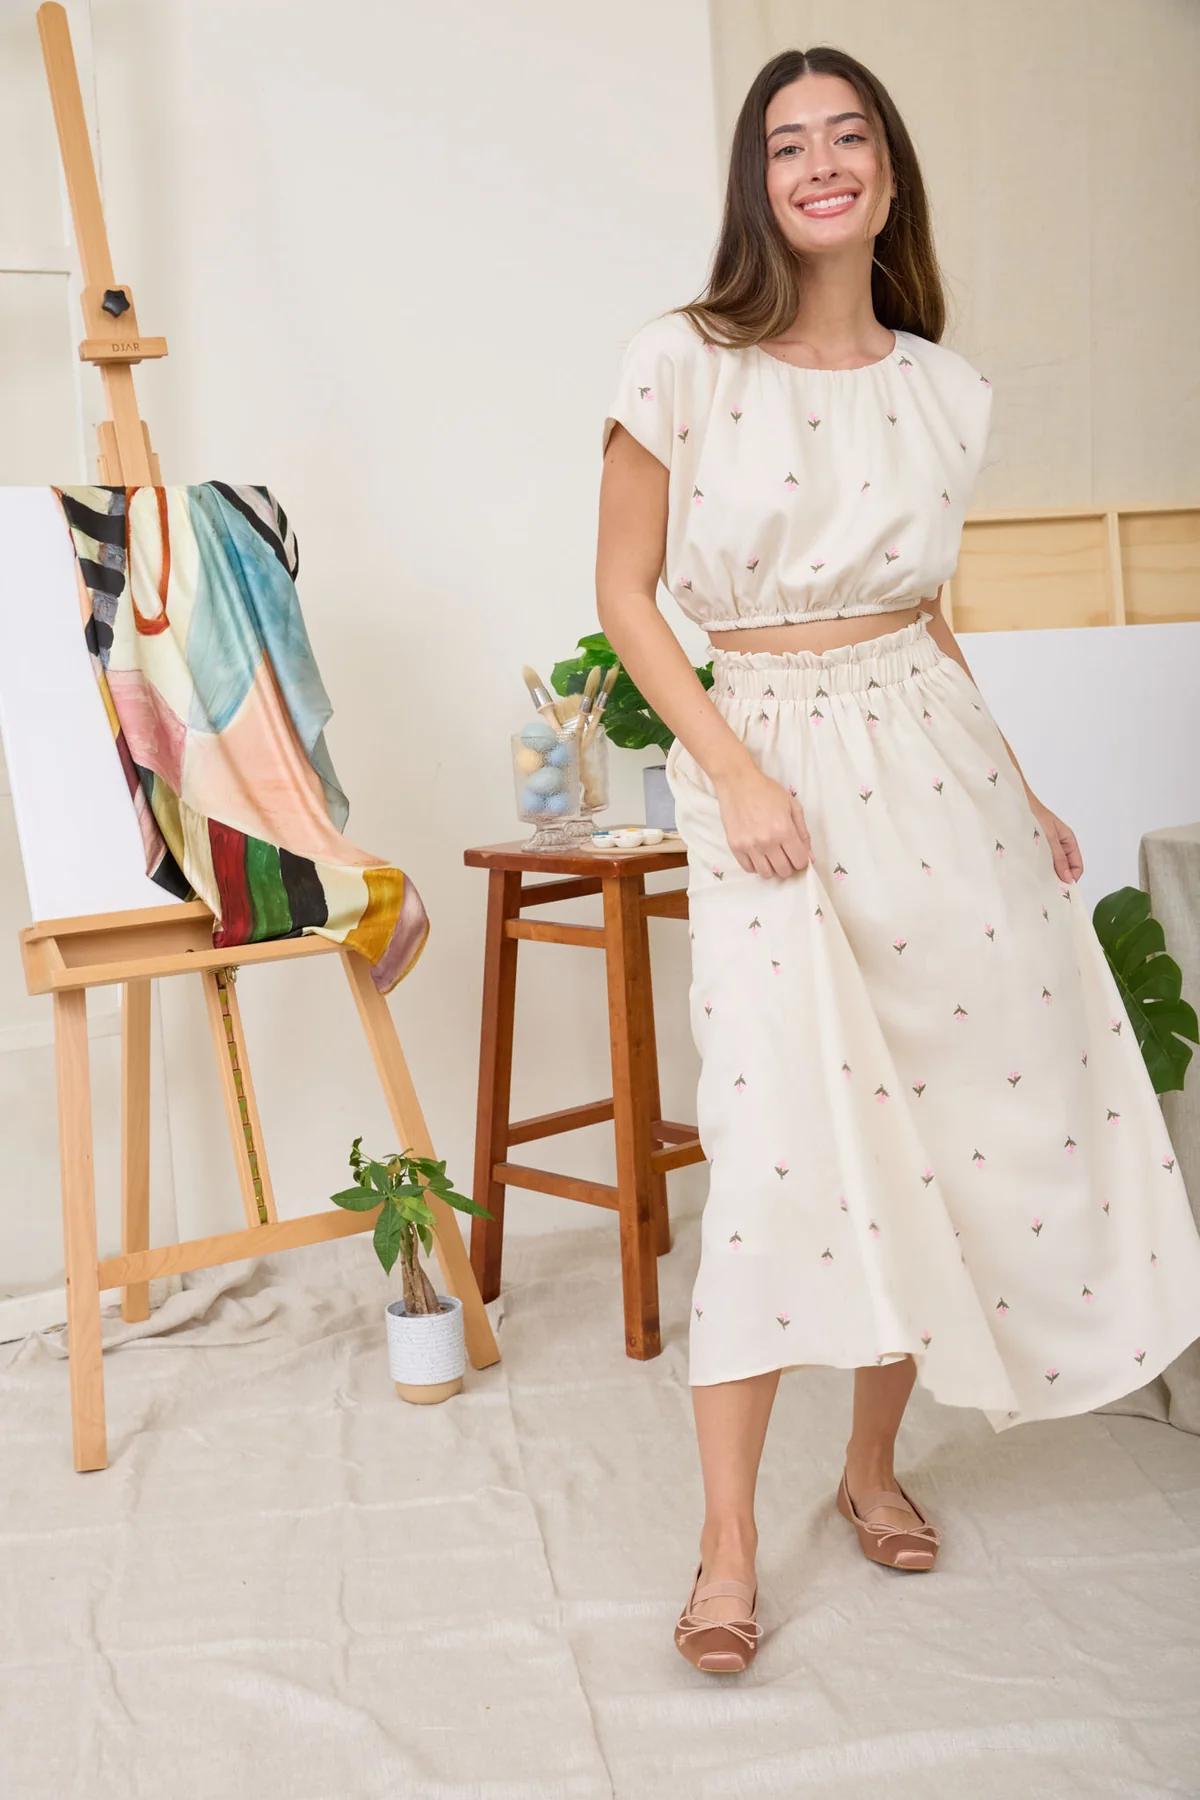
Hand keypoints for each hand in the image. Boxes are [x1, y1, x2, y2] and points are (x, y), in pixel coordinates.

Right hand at [713, 762, 810, 877]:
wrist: (738, 782)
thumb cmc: (766, 791)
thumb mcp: (792, 806)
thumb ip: (803, 832)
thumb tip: (809, 856)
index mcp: (784, 830)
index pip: (799, 861)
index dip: (802, 860)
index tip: (798, 854)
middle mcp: (767, 841)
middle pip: (784, 871)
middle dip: (788, 865)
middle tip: (785, 854)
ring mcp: (749, 845)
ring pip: (766, 874)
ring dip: (772, 868)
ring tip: (772, 855)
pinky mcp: (735, 846)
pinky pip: (748, 869)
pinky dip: (756, 865)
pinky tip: (759, 854)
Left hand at [1030, 796, 1082, 882]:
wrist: (1016, 803)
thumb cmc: (1035, 814)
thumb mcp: (1050, 837)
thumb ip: (1058, 857)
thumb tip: (1067, 878)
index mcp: (1068, 841)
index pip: (1077, 865)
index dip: (1072, 877)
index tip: (1062, 888)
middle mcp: (1059, 846)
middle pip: (1065, 868)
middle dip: (1059, 878)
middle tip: (1048, 888)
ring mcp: (1047, 848)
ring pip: (1052, 866)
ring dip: (1047, 874)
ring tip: (1038, 881)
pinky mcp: (1034, 849)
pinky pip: (1040, 862)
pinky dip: (1038, 869)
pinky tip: (1030, 873)